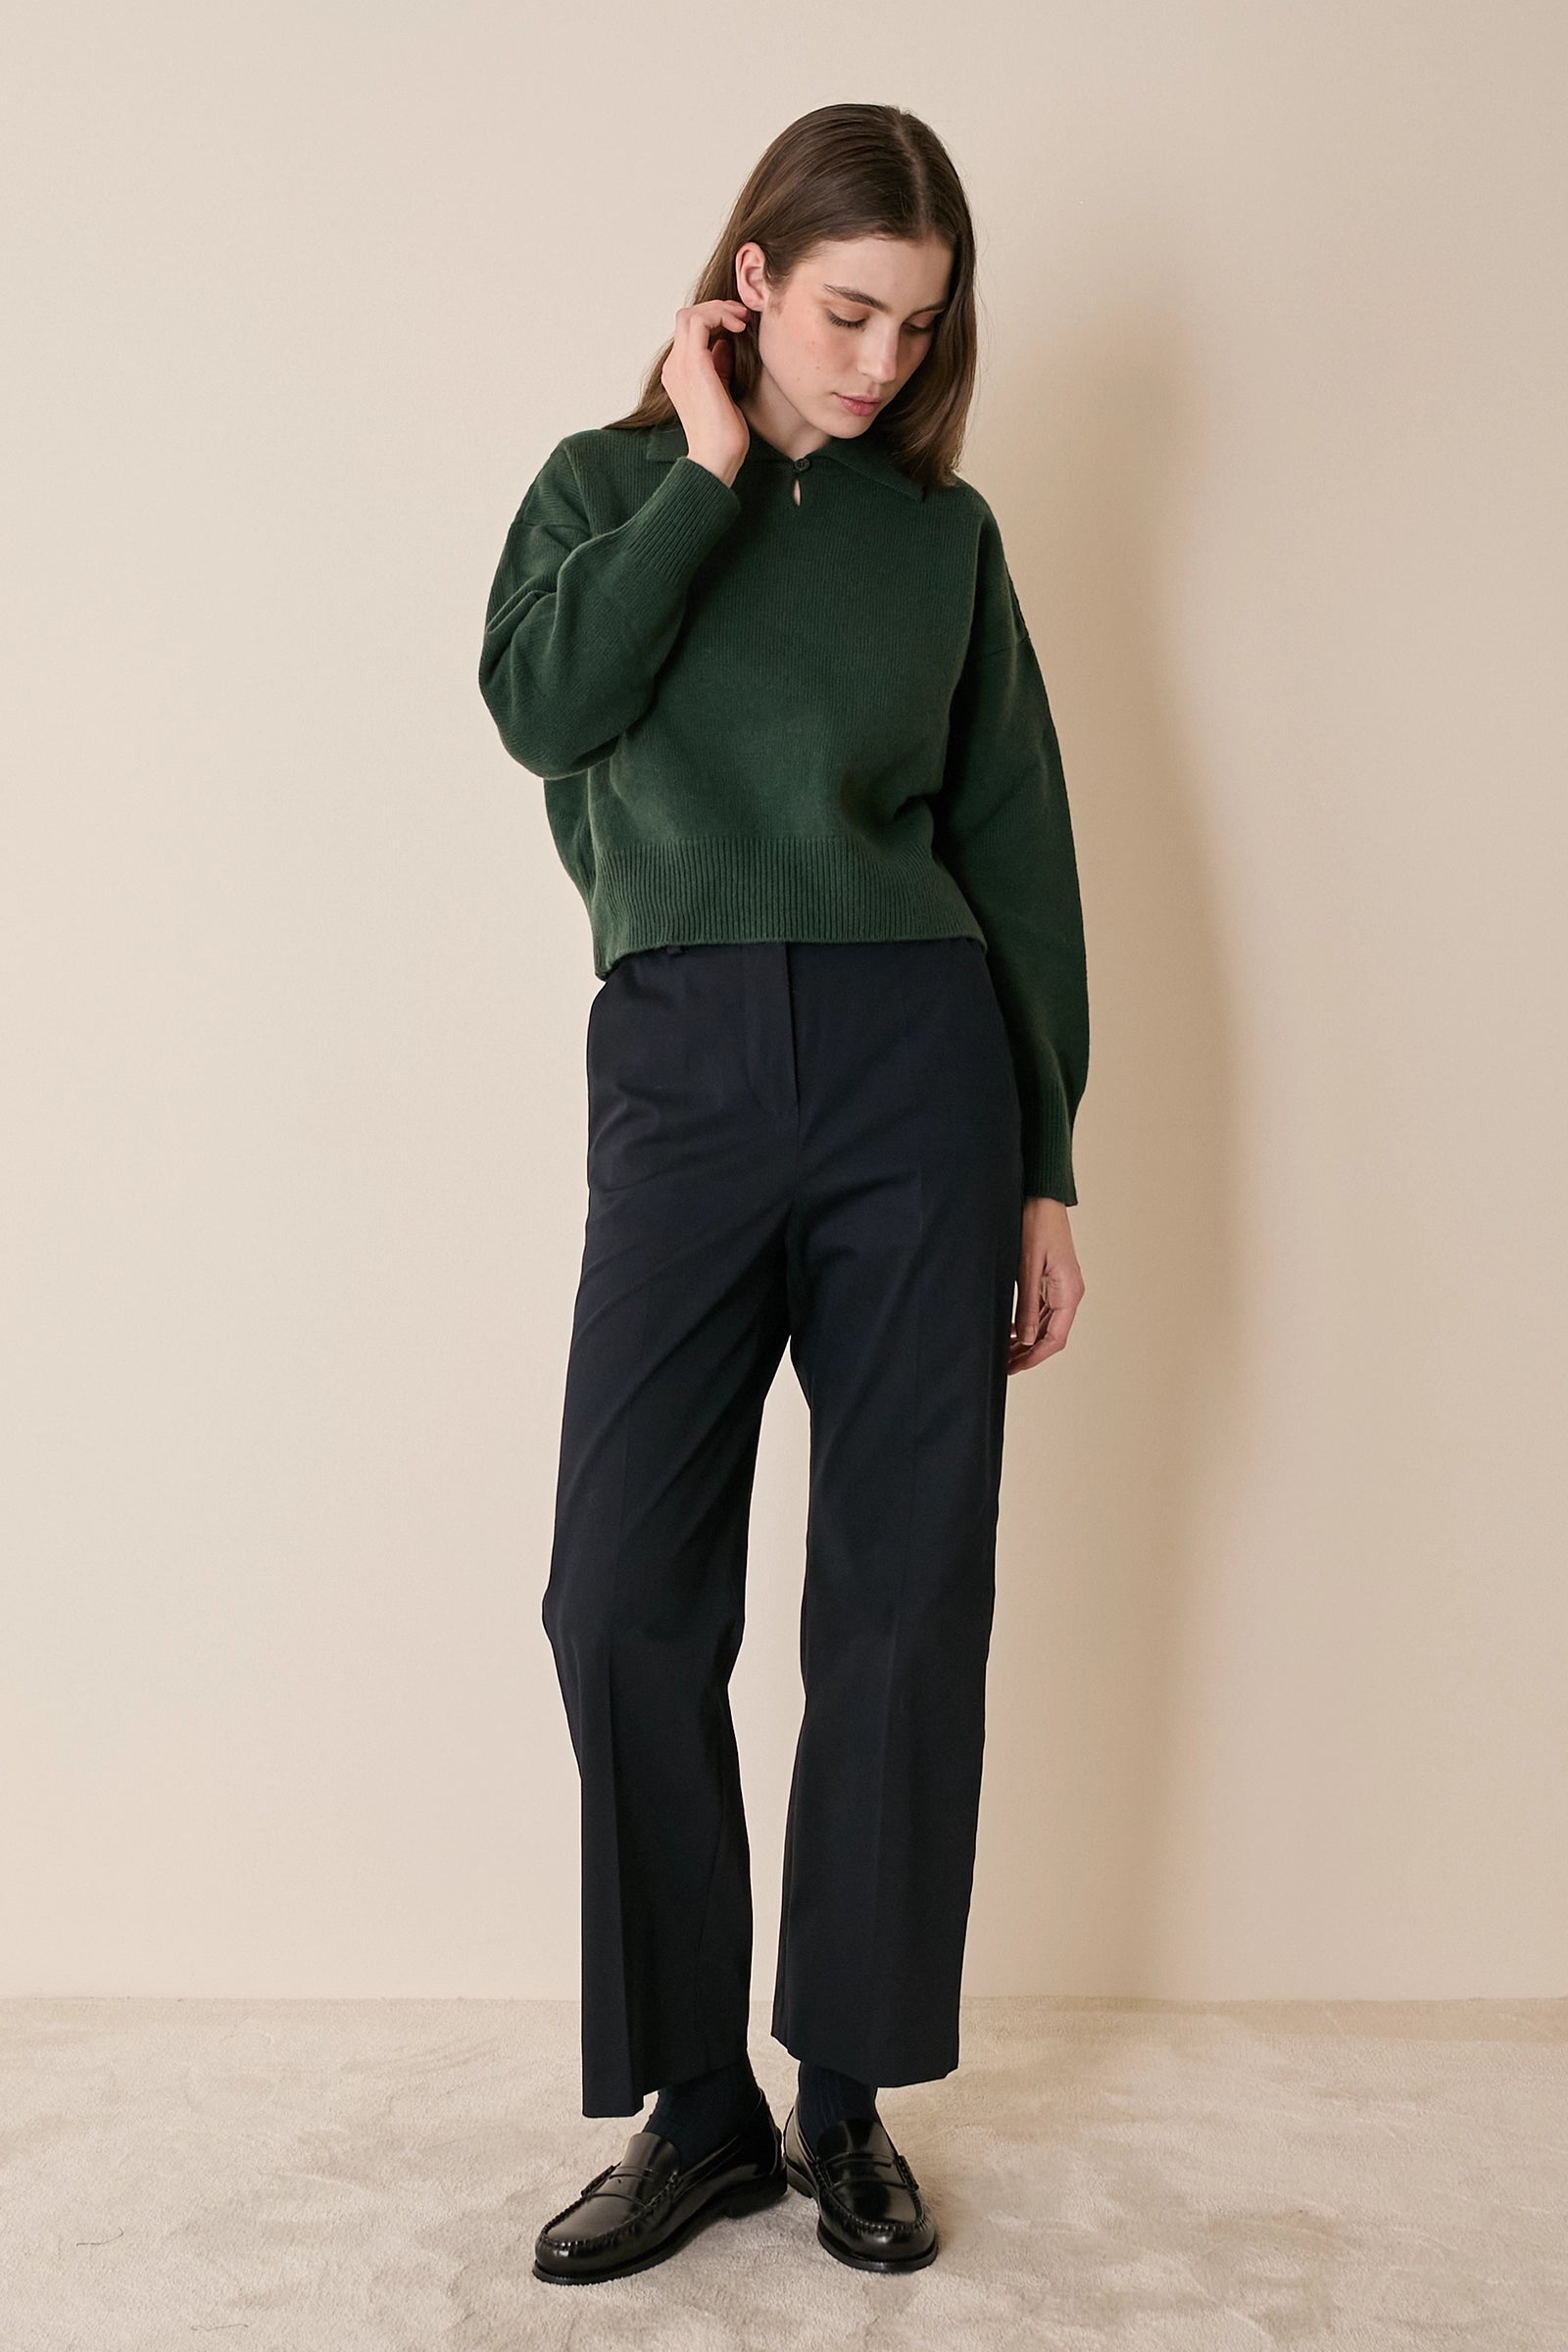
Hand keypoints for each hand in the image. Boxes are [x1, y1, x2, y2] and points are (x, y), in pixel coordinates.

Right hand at [660, 298, 752, 485]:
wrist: (716, 459)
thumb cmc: (724, 435)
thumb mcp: (723, 391)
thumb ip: (720, 367)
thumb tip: (724, 343)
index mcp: (678, 373)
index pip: (689, 331)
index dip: (714, 319)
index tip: (739, 324)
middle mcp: (674, 366)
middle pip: (687, 316)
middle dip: (717, 309)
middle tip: (742, 316)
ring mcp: (680, 365)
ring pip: (691, 314)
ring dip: (719, 309)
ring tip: (742, 318)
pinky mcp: (694, 365)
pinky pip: (700, 322)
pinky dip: (721, 316)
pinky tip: (739, 327)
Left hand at [1008, 1197, 1083, 1373]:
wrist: (1043, 1198)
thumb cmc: (1037, 1226)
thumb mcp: (1027, 1268)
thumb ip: (1028, 1305)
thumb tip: (1026, 1339)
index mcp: (1069, 1292)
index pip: (1055, 1339)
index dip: (1034, 1357)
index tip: (1014, 1368)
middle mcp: (1070, 1293)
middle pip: (1052, 1335)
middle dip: (1029, 1353)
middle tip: (1004, 1365)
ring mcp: (1062, 1287)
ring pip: (1047, 1325)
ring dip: (1028, 1341)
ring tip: (1004, 1352)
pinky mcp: (1053, 1280)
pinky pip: (1044, 1311)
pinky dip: (1029, 1324)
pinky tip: (1011, 1330)